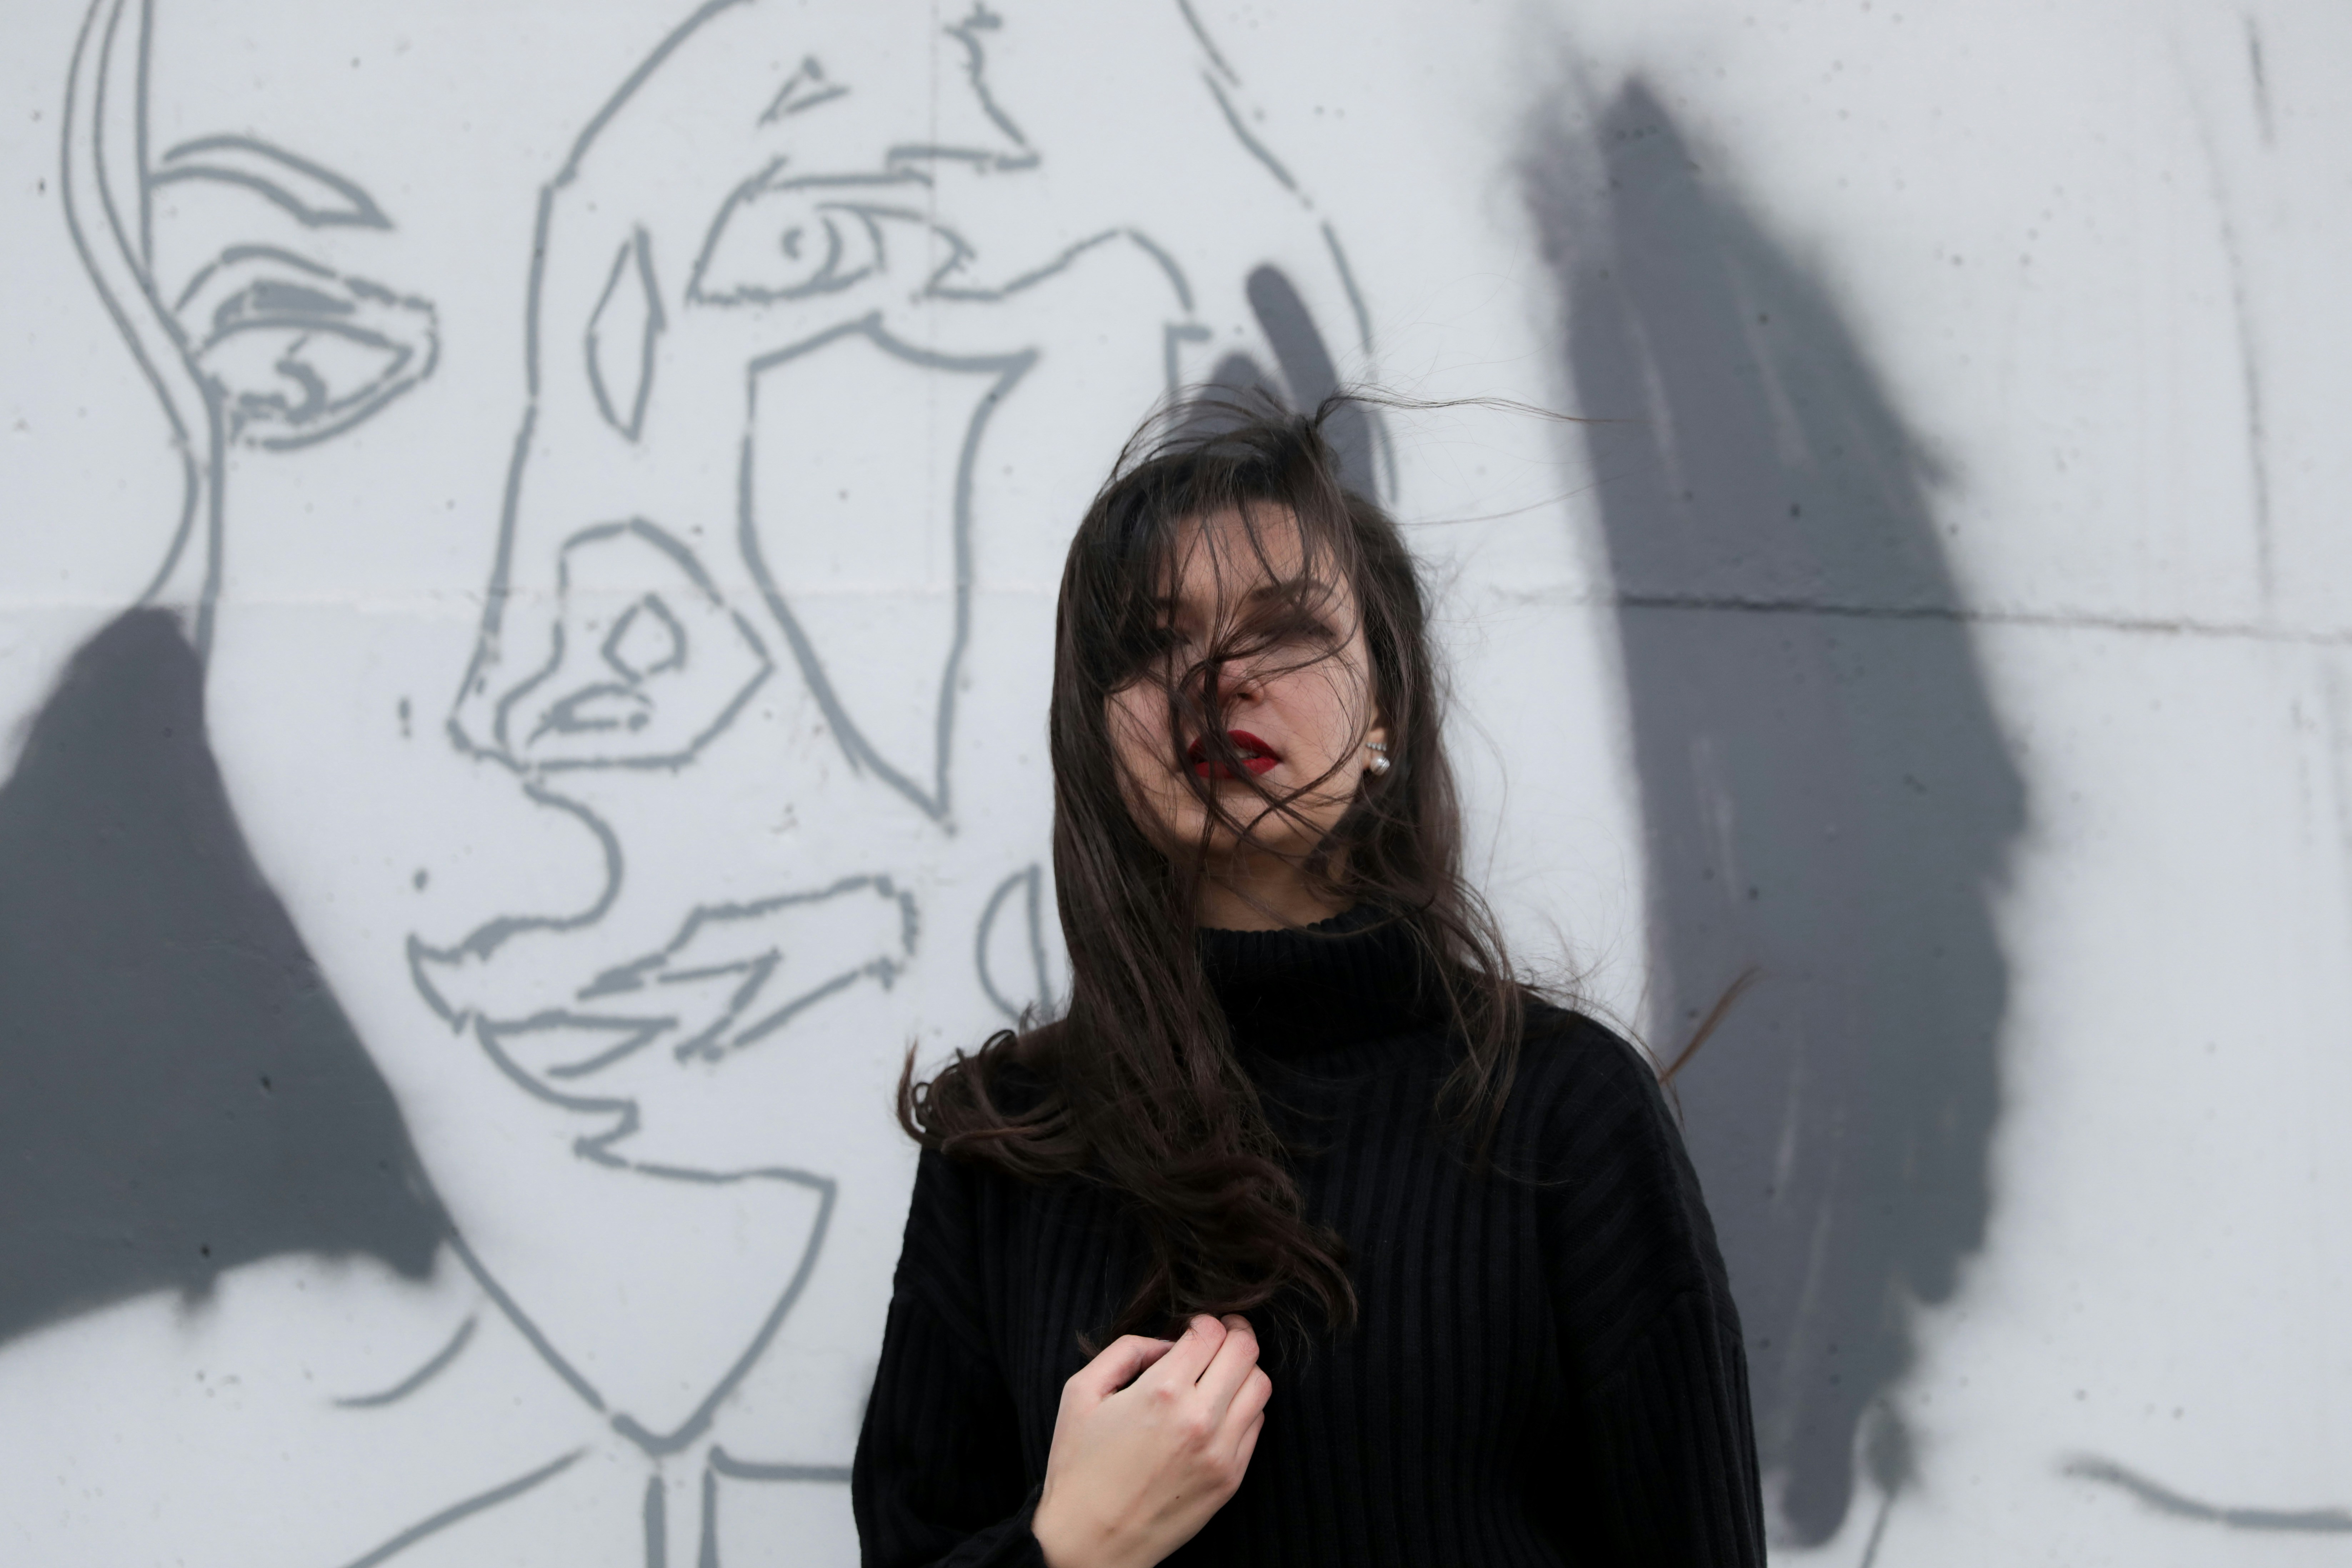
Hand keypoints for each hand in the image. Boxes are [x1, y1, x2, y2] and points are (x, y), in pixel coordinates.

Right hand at [1030, 1314, 1271, 1567]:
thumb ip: (1125, 1351)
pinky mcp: (1230, 1479)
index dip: (1204, 1322)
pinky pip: (1257, 1426)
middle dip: (1234, 1334)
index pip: (1211, 1332)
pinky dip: (1245, 1408)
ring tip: (1223, 1372)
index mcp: (1162, 1392)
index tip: (1193, 1329)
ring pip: (1261, 1386)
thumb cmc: (1079, 1467)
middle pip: (1246, 1351)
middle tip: (1220, 1336)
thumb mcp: (1081, 1392)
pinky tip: (1220, 1410)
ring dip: (1245, 1370)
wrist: (1090, 1544)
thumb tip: (1168, 1342)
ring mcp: (1220, 1452)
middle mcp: (1200, 1419)